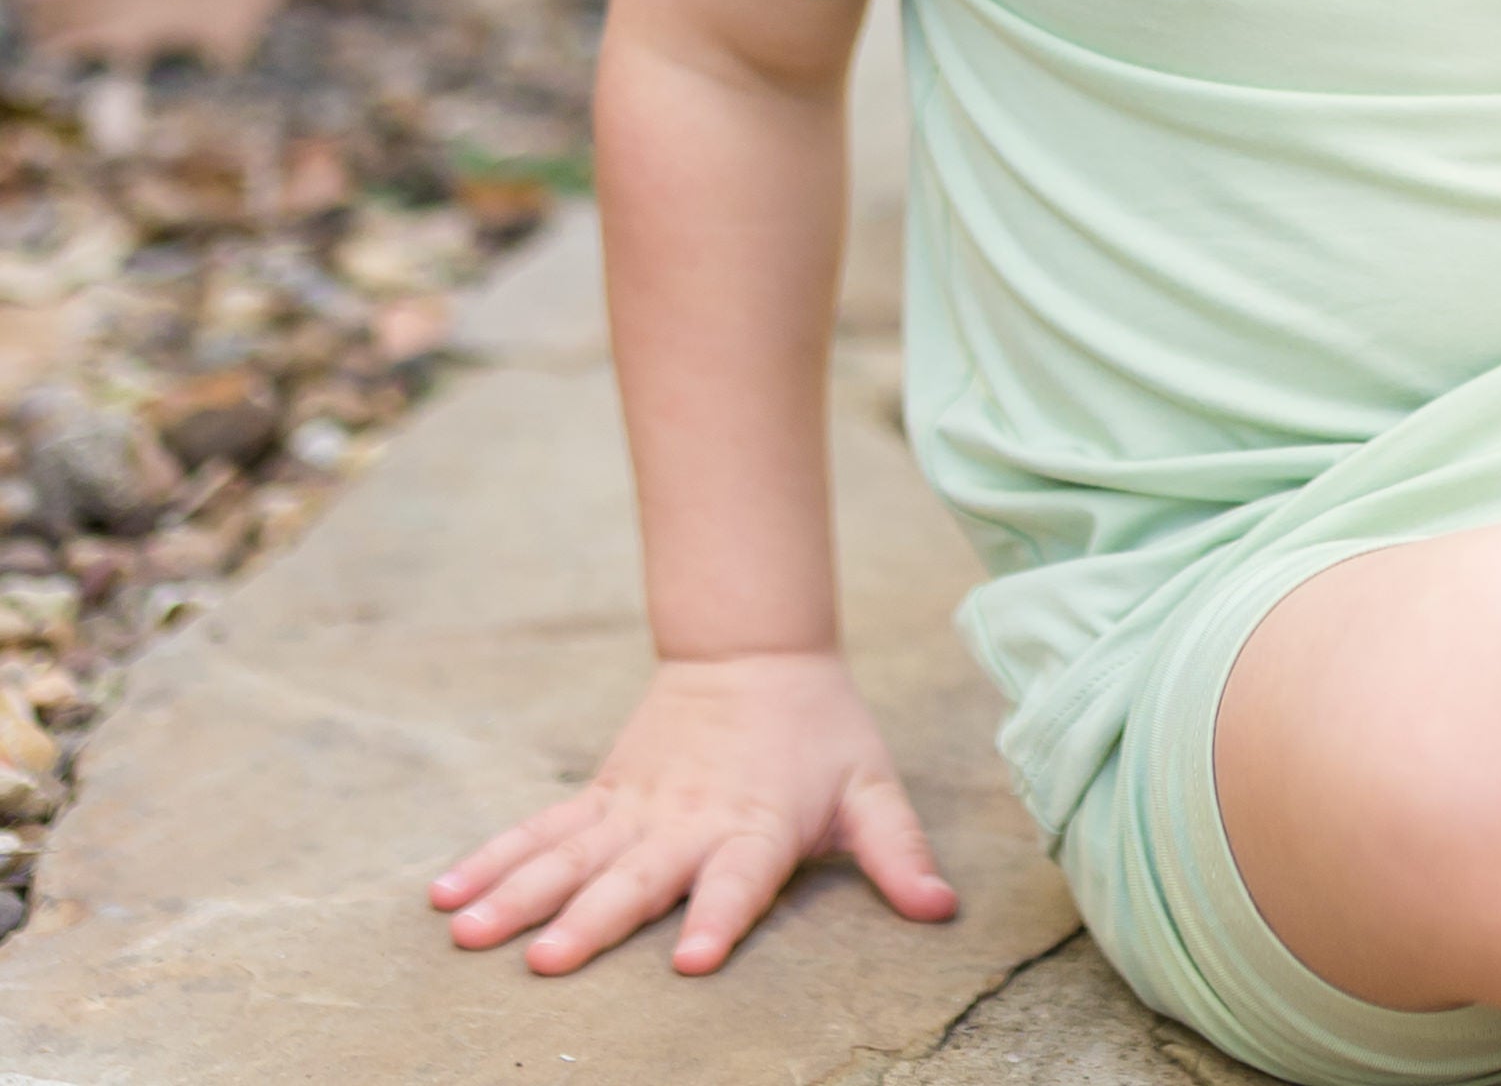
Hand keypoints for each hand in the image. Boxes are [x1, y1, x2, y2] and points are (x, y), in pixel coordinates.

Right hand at [430, 650, 958, 974]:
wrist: (758, 651)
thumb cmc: (821, 733)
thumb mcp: (872, 787)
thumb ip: (900, 853)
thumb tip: (946, 911)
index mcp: (756, 827)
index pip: (740, 879)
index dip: (720, 917)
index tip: (692, 959)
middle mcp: (688, 822)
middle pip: (636, 878)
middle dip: (592, 920)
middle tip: (545, 961)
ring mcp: (635, 808)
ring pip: (569, 855)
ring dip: (516, 893)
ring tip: (466, 932)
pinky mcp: (603, 794)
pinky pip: (541, 829)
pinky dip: (492, 857)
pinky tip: (444, 893)